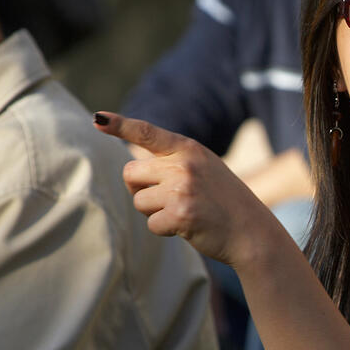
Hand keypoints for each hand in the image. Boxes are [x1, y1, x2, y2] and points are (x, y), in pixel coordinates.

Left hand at [94, 111, 278, 268]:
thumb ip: (173, 162)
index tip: (98, 118)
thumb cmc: (224, 201)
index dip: (119, 125)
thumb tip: (130, 171)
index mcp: (189, 149)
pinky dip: (165, 230)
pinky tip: (188, 226)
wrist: (252, 230)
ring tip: (184, 212)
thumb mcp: (204, 169)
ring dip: (155, 211)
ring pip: (138, 200)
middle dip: (141, 188)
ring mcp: (182, 189)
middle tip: (167, 198)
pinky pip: (151, 224)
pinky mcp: (181, 215)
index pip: (147, 133)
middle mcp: (184, 165)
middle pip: (131, 173)